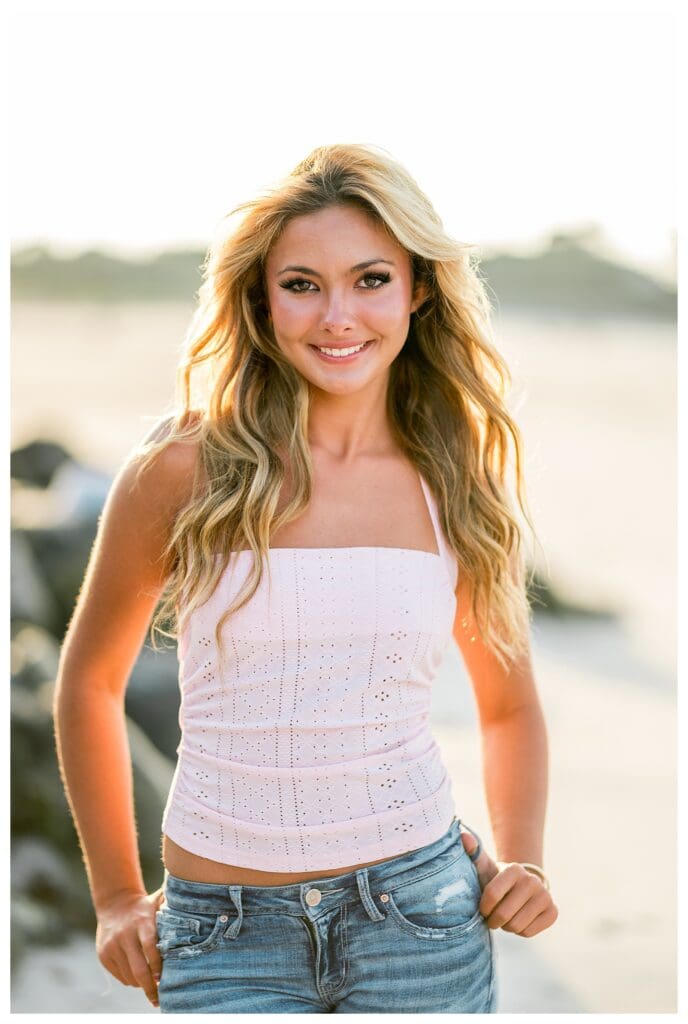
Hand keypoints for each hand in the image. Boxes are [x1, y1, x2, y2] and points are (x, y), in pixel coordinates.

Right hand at [95, 886, 165, 1006]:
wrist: (114, 903)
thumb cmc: (144, 906)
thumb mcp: (158, 902)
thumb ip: (173, 907)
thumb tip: (198, 908)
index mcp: (141, 922)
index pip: (150, 948)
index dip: (158, 966)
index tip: (163, 980)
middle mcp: (125, 935)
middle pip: (139, 969)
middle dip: (150, 988)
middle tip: (159, 999)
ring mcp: (112, 946)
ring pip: (129, 976)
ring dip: (141, 984)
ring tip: (151, 983)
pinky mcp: (104, 955)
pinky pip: (120, 976)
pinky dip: (130, 979)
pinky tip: (138, 974)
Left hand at [461, 829, 558, 936]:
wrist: (522, 889)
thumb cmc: (497, 880)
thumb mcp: (484, 867)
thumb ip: (473, 852)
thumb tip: (463, 835)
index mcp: (514, 869)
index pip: (492, 895)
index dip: (484, 907)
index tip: (483, 908)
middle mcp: (532, 881)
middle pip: (504, 914)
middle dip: (493, 920)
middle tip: (492, 917)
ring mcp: (545, 896)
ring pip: (516, 926)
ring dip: (506, 927)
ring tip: (505, 917)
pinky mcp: (553, 912)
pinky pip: (528, 932)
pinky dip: (520, 931)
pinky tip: (519, 920)